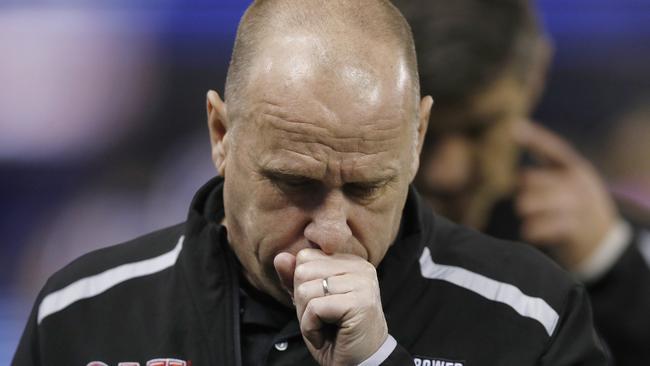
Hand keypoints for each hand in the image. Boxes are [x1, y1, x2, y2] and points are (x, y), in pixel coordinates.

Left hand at [274, 249, 387, 365]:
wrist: (359, 365)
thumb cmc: (335, 334)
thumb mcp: (309, 303)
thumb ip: (295, 278)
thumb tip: (280, 256)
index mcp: (350, 261)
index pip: (305, 256)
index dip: (302, 285)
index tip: (319, 306)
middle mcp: (360, 267)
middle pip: (303, 271)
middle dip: (302, 302)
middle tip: (321, 320)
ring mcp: (362, 283)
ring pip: (306, 290)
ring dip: (307, 317)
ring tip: (325, 328)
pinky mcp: (360, 302)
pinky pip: (315, 308)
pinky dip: (311, 328)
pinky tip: (326, 337)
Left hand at [514, 122, 618, 268]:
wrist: (604, 238)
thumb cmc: (576, 204)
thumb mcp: (569, 181)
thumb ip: (544, 167)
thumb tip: (517, 151)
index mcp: (575, 168)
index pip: (553, 149)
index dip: (534, 138)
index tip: (512, 126)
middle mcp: (577, 183)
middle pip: (533, 180)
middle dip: (525, 190)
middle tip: (523, 201)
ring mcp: (578, 205)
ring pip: (534, 202)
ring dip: (525, 210)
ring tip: (524, 214)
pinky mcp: (575, 228)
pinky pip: (544, 226)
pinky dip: (532, 230)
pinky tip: (528, 232)